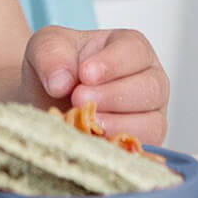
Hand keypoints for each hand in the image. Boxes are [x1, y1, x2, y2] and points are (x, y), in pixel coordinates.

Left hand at [20, 25, 169, 146]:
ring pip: (151, 123)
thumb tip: (61, 83)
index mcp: (131, 48)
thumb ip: (51, 55)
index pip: (135, 51)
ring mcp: (150, 114)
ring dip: (115, 124)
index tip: (85, 74)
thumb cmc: (57, 66)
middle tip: (78, 99)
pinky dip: (116, 147)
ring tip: (84, 120)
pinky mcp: (144, 144)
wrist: (46, 99)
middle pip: (151, 88)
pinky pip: (143, 150)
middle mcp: (149, 80)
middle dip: (112, 96)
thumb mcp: (46, 47)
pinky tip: (91, 140)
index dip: (112, 64)